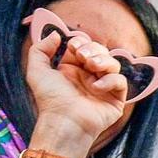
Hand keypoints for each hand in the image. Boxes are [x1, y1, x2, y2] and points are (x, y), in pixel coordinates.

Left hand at [22, 22, 126, 157]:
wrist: (63, 122)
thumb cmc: (50, 101)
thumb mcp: (37, 71)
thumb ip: (40, 49)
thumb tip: (57, 34)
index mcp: (73, 69)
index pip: (85, 47)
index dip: (82, 42)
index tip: (73, 46)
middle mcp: (89, 77)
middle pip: (101, 52)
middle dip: (93, 49)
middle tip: (83, 57)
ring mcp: (103, 88)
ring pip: (114, 64)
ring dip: (103, 60)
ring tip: (91, 66)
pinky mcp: (115, 100)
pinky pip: (121, 81)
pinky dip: (110, 80)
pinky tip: (96, 86)